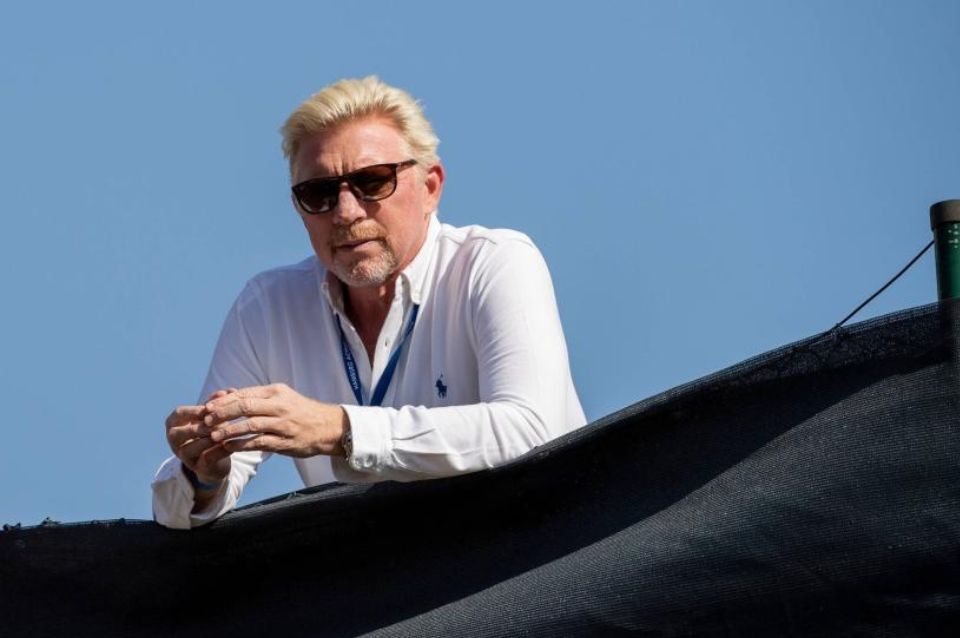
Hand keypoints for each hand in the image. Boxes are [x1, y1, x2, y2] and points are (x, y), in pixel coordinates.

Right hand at [164, 389, 235, 483]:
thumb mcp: (211, 415)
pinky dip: (220, 451)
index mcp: (174, 423)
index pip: (179, 413)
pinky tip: (232, 445)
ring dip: (211, 439)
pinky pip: (207, 459)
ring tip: (227, 433)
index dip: (196, 410)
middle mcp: (174, 440)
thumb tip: (228, 391)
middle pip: (181, 432)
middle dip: (201, 427)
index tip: (212, 409)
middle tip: (220, 422)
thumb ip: (217, 402)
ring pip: (192, 447)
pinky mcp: (197, 468)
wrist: (215, 458)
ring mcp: (183, 456)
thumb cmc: (210, 430)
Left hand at [202, 383, 347, 457]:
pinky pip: (259, 443)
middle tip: (206, 420)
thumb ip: (259, 398)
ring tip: (213, 436)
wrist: (328, 427)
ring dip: (229, 430)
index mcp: (276, 392)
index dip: (224, 401)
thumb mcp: (282, 397)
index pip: (244, 394)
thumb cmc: (301, 412)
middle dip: (223, 413)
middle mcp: (279, 406)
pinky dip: (242, 444)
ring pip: (251, 425)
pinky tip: (229, 447)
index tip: (207, 407)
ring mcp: (283, 425)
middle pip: (245, 407)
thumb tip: (230, 396)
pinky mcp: (285, 442)